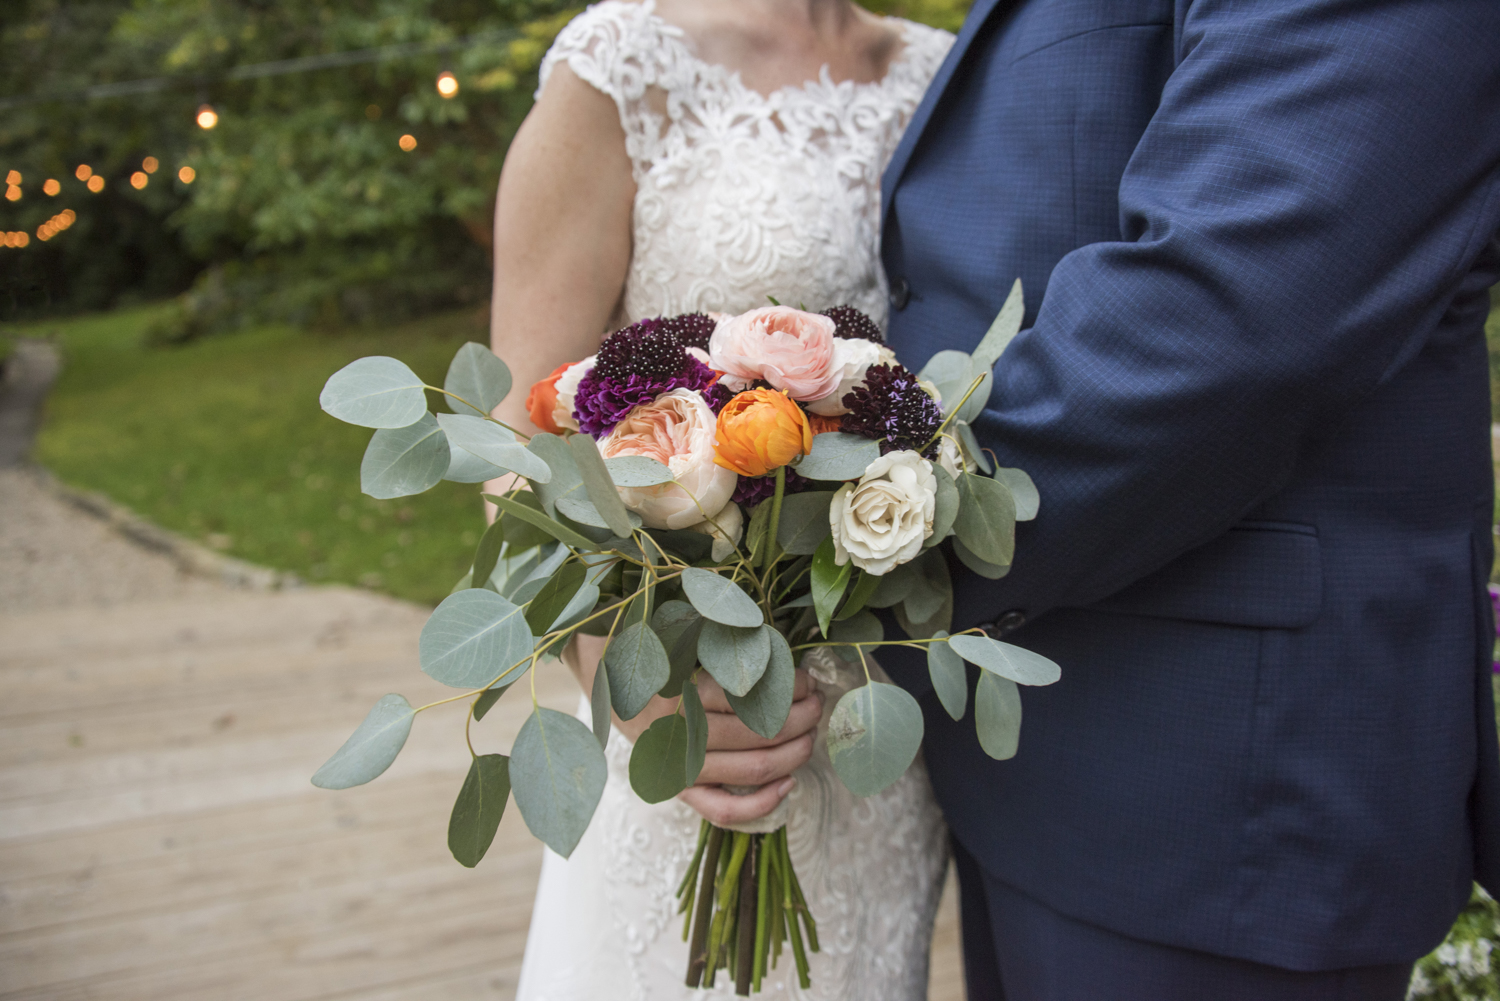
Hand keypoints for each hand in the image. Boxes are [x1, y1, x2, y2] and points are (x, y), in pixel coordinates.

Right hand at [678, 669, 822, 825]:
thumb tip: (794, 670)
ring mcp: (684, 768)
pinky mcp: (685, 793)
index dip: (791, 688)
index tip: (808, 681)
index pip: (753, 694)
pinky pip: (727, 811)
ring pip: (755, 769)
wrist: (623, 705)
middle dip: (802, 718)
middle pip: (762, 733)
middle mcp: (685, 733)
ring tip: (810, 735)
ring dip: (795, 753)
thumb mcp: (692, 654)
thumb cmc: (670, 677)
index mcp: (686, 694)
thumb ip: (733, 658)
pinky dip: (764, 803)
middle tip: (816, 705)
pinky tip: (789, 783)